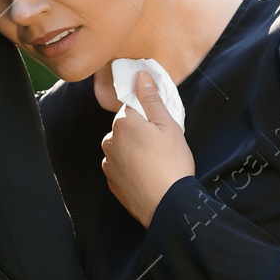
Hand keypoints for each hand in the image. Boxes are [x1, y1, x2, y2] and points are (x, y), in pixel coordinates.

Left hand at [100, 70, 194, 226]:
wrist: (167, 203)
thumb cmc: (171, 162)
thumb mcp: (168, 125)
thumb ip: (151, 99)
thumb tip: (140, 76)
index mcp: (123, 123)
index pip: (132, 107)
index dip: (149, 115)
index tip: (161, 127)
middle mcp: (110, 140)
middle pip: (126, 128)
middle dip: (141, 132)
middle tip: (163, 146)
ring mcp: (108, 162)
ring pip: (122, 147)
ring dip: (135, 150)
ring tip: (156, 162)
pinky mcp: (112, 181)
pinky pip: (121, 166)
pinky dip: (132, 168)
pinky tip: (148, 174)